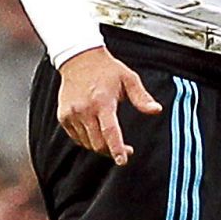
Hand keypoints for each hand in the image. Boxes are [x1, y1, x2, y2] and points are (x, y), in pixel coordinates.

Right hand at [57, 47, 162, 164]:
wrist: (79, 59)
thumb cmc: (107, 69)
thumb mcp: (129, 78)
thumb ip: (142, 97)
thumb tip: (157, 110)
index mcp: (102, 101)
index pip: (110, 132)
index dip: (116, 149)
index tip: (122, 160)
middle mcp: (85, 109)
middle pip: (98, 143)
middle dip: (112, 151)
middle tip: (125, 150)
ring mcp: (72, 114)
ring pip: (87, 143)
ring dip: (100, 145)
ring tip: (110, 136)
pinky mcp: (63, 116)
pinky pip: (77, 138)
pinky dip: (87, 139)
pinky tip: (96, 129)